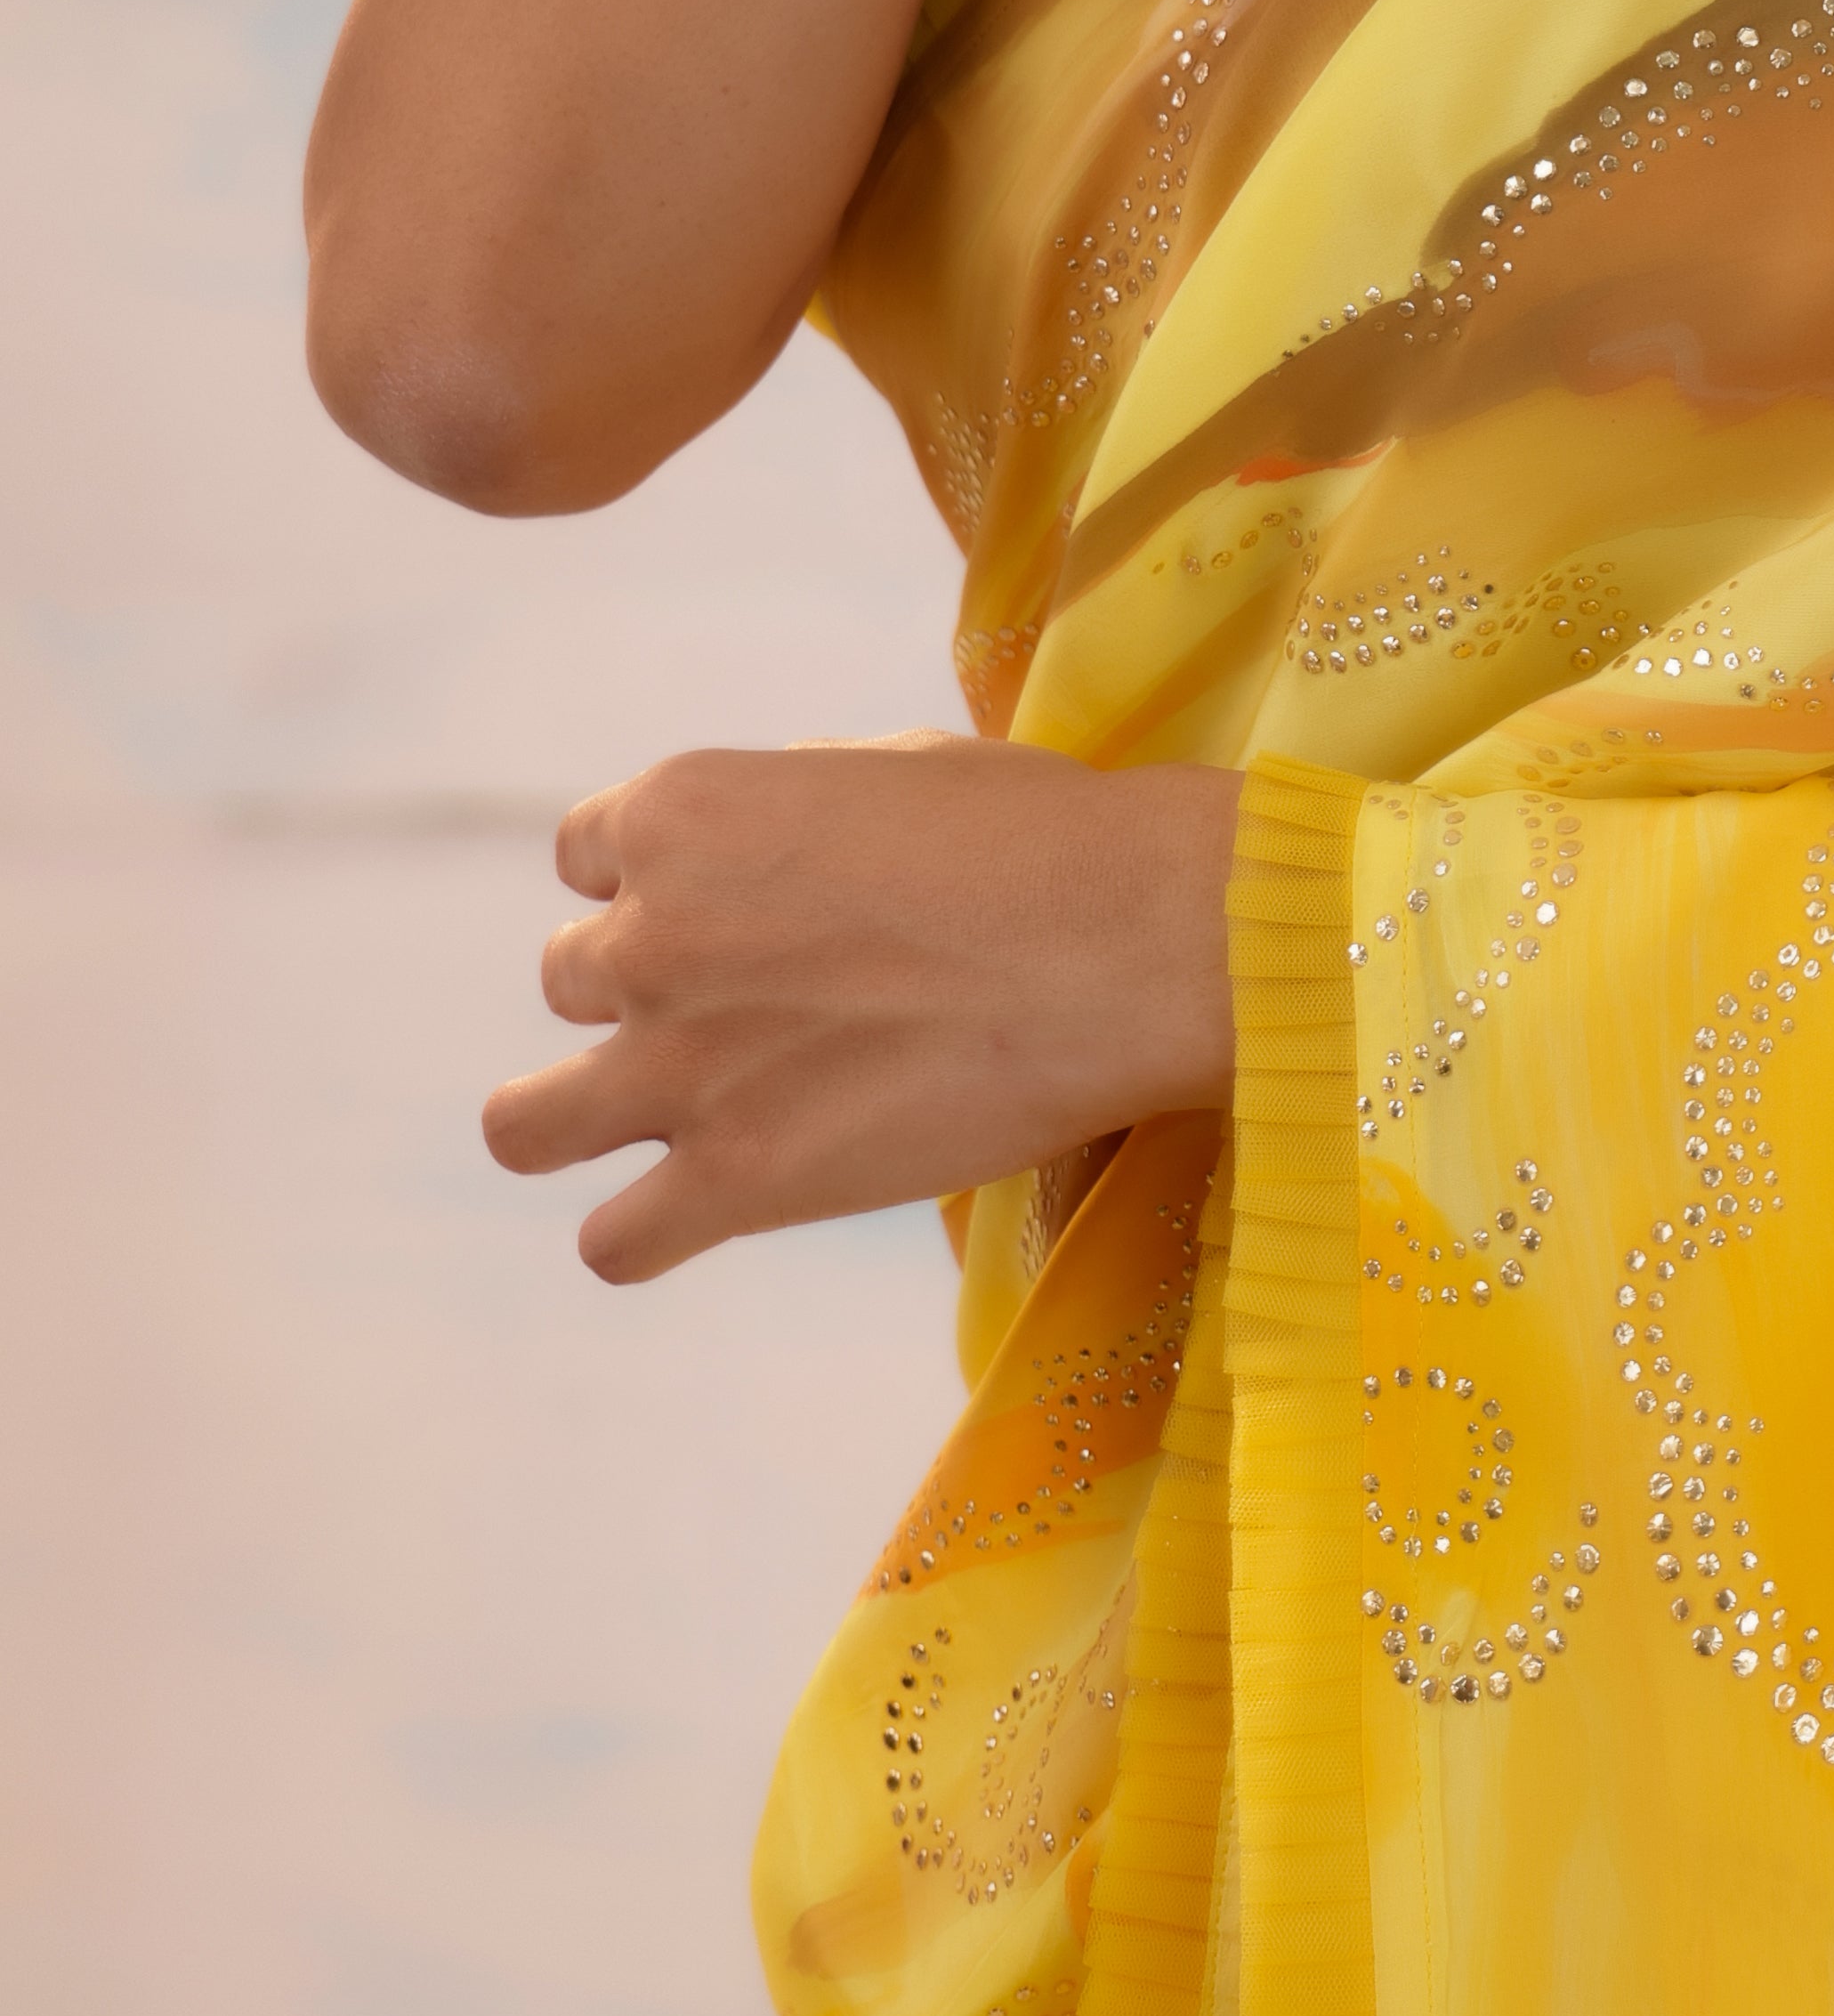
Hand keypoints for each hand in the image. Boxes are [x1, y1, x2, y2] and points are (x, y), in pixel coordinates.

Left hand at [483, 730, 1240, 1285]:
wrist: (1127, 941)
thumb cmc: (1037, 837)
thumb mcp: (880, 773)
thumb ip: (777, 823)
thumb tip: (759, 867)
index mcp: (681, 811)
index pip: (586, 856)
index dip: (655, 883)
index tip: (734, 910)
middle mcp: (649, 932)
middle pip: (569, 977)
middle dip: (649, 991)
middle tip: (757, 1010)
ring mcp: (679, 1064)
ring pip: (524, 1125)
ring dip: (569, 1120)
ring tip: (644, 1125)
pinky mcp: (734, 1180)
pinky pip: (613, 1242)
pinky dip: (644, 1236)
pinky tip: (701, 1213)